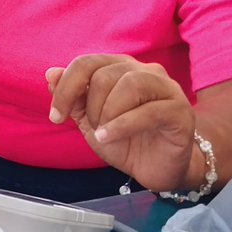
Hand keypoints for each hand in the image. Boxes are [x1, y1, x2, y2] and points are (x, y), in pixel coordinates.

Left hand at [47, 54, 194, 190]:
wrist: (155, 168)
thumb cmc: (124, 140)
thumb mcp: (90, 120)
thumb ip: (73, 97)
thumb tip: (50, 73)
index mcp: (119, 67)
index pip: (86, 63)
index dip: (65, 89)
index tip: (55, 117)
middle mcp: (144, 71)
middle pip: (105, 74)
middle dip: (90, 106)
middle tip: (94, 129)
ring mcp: (166, 88)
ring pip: (130, 84)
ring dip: (108, 113)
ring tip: (103, 134)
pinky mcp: (180, 111)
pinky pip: (149, 110)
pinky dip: (122, 125)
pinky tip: (110, 138)